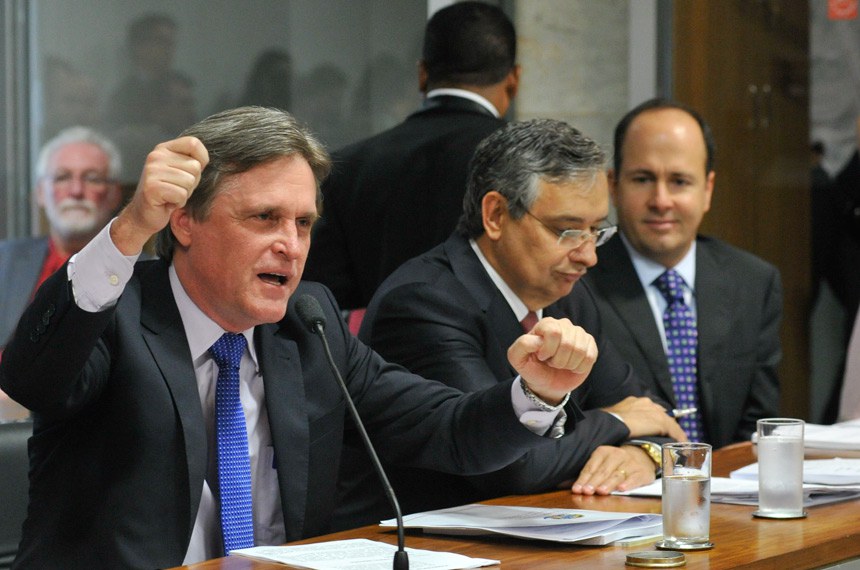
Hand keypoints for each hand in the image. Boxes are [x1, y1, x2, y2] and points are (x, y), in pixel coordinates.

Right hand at [111, 136, 208, 254]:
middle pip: (195, 166)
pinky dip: (178, 202)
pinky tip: (167, 202)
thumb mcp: (180, 171)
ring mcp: (152, 171)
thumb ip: (191, 161)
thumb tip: (205, 159)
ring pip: (190, 181)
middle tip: (176, 188)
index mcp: (164, 149)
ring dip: (185, 193)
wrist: (144, 214)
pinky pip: (181, 194)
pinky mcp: (152, 187)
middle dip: (192, 183)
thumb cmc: (168, 193)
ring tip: (171, 195)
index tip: (192, 173)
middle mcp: (156, 156)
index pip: (193, 143)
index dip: (202, 159)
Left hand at [507, 317, 596, 403]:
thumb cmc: (532, 368)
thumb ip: (522, 345)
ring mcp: (578, 333)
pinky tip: (572, 366)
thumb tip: (538, 340)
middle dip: (558, 360)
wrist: (547, 383)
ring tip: (561, 364)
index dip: (548, 350)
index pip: (553, 332)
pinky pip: (590, 356)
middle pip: (567, 342)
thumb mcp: (518, 359)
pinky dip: (579, 367)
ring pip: (579, 350)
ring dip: (568, 364)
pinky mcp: (590, 344)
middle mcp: (563, 324)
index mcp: (546, 324)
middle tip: (552, 363)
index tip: (542, 357)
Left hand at [570, 445, 656, 494]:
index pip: (591, 467)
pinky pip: (634, 478)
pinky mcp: (642, 472)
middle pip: (603, 471)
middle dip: (594, 482)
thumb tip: (577, 488)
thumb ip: (591, 475)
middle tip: (587, 491)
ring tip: (601, 491)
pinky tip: (622, 488)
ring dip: (608, 484)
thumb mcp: (603, 463)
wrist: (641, 457)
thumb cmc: (616, 463)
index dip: (584, 479)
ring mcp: (630, 463)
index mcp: (603, 452)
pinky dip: (628, 483)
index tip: (578, 489)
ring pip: (617, 475)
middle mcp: (617, 455)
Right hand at [603, 396, 687, 441]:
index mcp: (634, 401)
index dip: (653, 422)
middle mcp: (646, 403)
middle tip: (666, 438)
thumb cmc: (606, 423)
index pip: (649, 411)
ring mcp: (654, 411)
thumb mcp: (611, 419)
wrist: (612, 424)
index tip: (654, 430)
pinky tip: (681, 447)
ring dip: (674, 434)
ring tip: (678, 445)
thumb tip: (614, 431)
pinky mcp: (661, 421)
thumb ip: (618, 422)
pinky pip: (675, 431)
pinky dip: (679, 439)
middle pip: (661, 415)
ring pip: (670, 423)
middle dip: (664, 427)